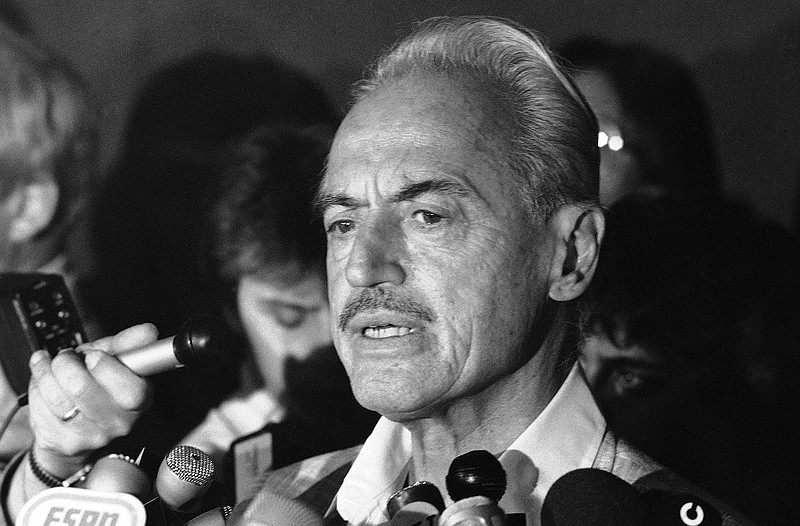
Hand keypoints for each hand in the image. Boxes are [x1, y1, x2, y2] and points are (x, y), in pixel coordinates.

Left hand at [27, 323, 156, 477]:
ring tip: (50, 366)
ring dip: (45, 371)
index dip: (106, 368)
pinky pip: (40, 406)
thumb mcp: (115, 360)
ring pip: (56, 395)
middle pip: (81, 388)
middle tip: (66, 357)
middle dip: (66, 363)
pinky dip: (36, 388)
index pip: (131, 390)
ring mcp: (91, 436)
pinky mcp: (64, 443)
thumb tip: (147, 332)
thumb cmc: (98, 387)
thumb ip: (128, 344)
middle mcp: (119, 422)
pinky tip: (43, 385)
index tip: (93, 356)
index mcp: (140, 398)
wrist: (76, 428)